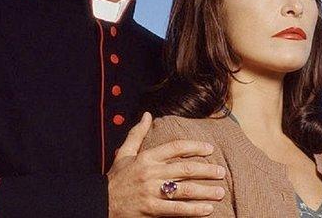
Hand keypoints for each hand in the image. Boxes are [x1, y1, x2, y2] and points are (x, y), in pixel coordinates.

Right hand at [107, 112, 226, 216]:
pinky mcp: (151, 209)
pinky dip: (193, 210)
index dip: (195, 147)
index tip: (210, 149)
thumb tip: (147, 114)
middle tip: (221, 172)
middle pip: (184, 169)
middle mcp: (150, 173)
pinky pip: (176, 209)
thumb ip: (137, 134)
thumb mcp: (124, 153)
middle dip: (206, 170)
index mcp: (146, 157)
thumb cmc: (115, 179)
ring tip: (220, 191)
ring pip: (184, 190)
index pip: (175, 148)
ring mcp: (151, 192)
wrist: (100, 202)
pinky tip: (207, 209)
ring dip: (205, 190)